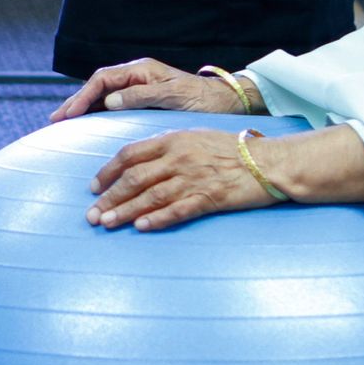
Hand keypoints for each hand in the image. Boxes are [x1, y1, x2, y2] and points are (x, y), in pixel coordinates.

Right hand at [48, 58, 248, 122]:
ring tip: (63, 121)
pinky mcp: (140, 101)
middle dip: (76, 101)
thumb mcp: (173, 95)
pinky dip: (95, 113)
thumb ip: (141, 96)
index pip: (103, 79)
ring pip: (101, 96)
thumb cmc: (201, 98)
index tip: (71, 112)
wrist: (222, 102)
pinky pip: (111, 105)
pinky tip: (85, 124)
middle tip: (56, 119)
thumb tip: (110, 101)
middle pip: (97, 86)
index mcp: (141, 70)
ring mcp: (137, 88)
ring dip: (82, 108)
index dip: (84, 95)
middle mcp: (136, 76)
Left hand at [88, 127, 284, 230]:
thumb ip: (169, 148)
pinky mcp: (210, 197)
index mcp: (173, 139)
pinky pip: (177, 210)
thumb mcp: (197, 138)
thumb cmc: (234, 150)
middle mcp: (179, 157)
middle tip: (92, 214)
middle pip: (134, 177)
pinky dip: (157, 219)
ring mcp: (194, 177)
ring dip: (125, 211)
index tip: (93, 187)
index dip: (107, 171)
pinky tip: (141, 227)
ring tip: (106, 223)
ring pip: (150, 196)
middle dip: (109, 197)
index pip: (130, 154)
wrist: (271, 161)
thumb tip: (141, 164)